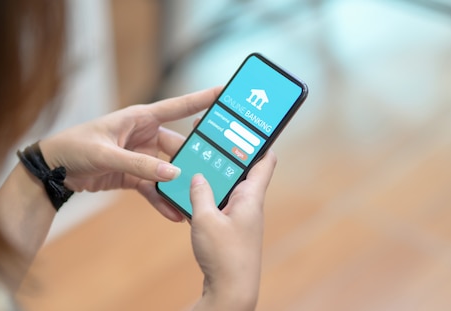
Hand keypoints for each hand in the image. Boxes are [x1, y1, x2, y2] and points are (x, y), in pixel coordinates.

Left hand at [39, 87, 221, 221]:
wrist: (53, 170)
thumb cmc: (75, 147)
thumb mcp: (107, 154)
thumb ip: (140, 165)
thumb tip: (173, 175)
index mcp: (140, 118)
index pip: (178, 107)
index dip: (202, 100)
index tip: (226, 94)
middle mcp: (144, 135)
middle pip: (178, 147)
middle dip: (195, 160)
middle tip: (215, 173)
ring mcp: (140, 156)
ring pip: (168, 171)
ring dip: (179, 186)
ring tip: (196, 202)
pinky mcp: (132, 176)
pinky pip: (153, 188)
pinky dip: (162, 200)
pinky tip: (173, 214)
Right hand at [190, 151, 276, 309]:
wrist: (231, 292)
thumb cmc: (226, 257)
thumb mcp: (206, 220)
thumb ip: (200, 193)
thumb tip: (198, 175)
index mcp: (251, 197)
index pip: (265, 159)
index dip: (258, 140)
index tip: (246, 123)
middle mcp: (247, 203)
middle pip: (238, 170)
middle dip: (222, 153)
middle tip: (204, 136)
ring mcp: (238, 217)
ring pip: (224, 187)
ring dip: (209, 176)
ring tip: (191, 161)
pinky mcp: (227, 229)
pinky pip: (215, 204)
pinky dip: (203, 197)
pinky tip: (186, 192)